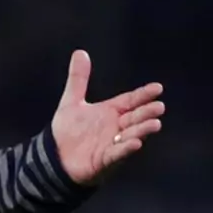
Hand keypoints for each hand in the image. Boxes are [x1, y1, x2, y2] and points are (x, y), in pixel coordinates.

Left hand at [51, 50, 163, 185]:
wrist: (53, 158)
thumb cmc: (67, 131)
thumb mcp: (71, 102)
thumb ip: (78, 79)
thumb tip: (79, 52)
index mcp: (111, 112)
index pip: (131, 100)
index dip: (143, 95)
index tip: (158, 88)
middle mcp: (115, 127)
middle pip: (135, 117)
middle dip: (147, 112)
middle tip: (159, 107)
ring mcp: (112, 143)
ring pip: (131, 135)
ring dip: (142, 130)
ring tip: (155, 124)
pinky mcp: (104, 160)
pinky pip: (117, 154)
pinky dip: (125, 149)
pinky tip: (135, 143)